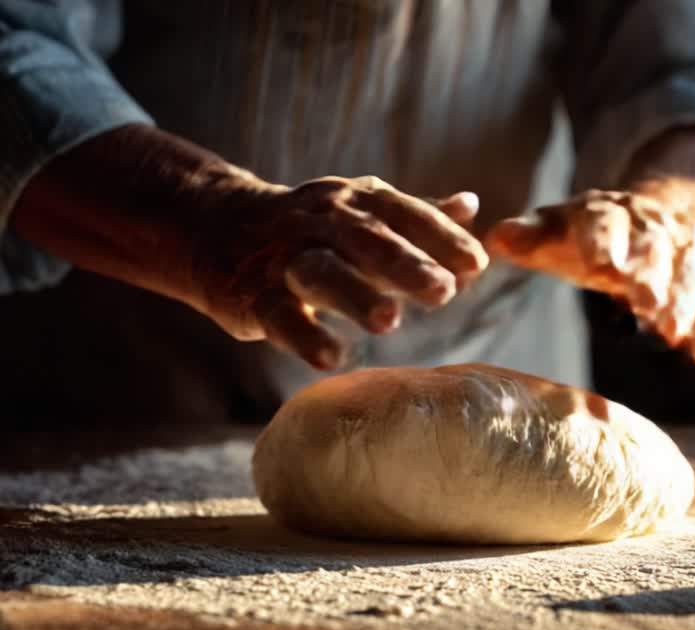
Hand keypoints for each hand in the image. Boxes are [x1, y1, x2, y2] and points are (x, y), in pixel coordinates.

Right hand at [195, 175, 485, 369]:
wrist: (215, 227)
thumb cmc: (310, 227)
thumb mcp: (362, 213)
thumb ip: (417, 217)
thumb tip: (473, 208)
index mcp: (357, 202)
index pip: (404, 214)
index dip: (440, 237)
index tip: (476, 264)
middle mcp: (322, 222)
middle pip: (367, 241)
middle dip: (406, 264)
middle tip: (444, 291)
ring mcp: (286, 258)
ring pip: (322, 273)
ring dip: (355, 295)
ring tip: (390, 322)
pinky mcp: (255, 295)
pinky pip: (280, 314)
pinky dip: (304, 335)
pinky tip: (331, 358)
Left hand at [486, 177, 694, 365]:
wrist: (646, 215)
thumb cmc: (585, 231)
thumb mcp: (555, 228)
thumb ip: (527, 236)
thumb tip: (496, 238)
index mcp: (605, 214)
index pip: (604, 223)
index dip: (603, 243)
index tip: (601, 264)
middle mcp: (648, 231)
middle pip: (652, 251)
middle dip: (650, 277)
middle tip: (645, 305)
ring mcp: (677, 257)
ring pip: (685, 277)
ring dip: (681, 305)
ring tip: (674, 334)